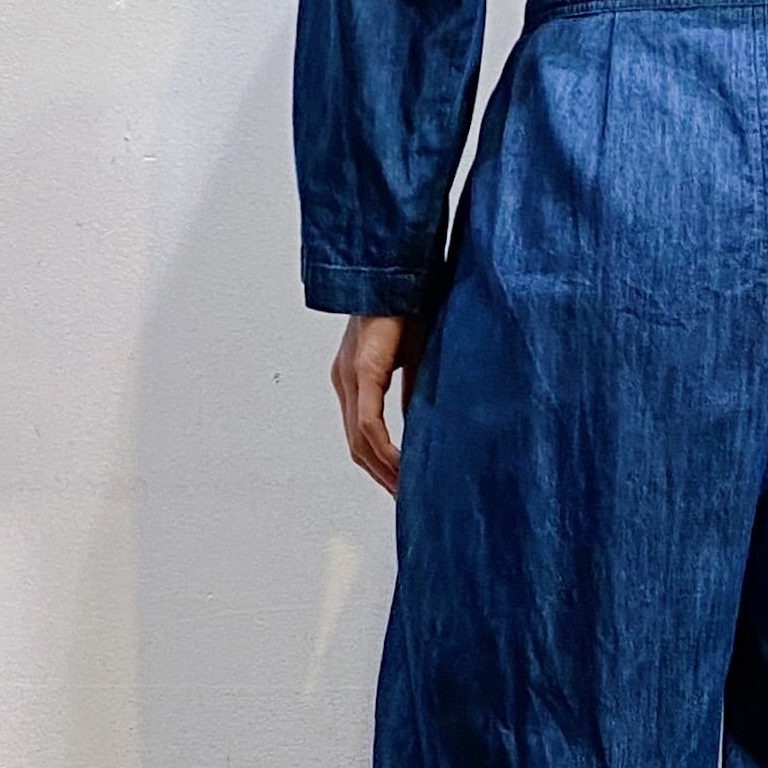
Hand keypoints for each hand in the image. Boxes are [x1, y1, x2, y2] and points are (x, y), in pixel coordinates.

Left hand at [331, 311, 424, 496]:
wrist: (403, 266)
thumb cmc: (414, 303)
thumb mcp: (417, 357)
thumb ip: (414, 391)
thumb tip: (422, 424)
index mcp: (355, 376)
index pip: (363, 433)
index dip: (380, 464)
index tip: (403, 486)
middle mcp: (345, 379)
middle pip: (357, 445)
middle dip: (381, 476)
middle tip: (407, 501)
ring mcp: (349, 376)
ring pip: (360, 441)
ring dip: (383, 471)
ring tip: (407, 493)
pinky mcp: (363, 370)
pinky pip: (369, 423)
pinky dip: (385, 450)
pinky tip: (404, 467)